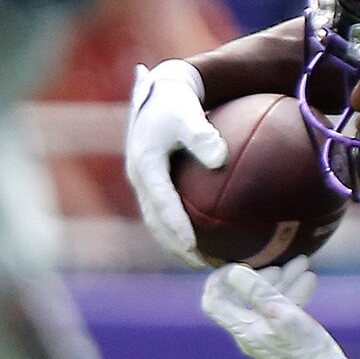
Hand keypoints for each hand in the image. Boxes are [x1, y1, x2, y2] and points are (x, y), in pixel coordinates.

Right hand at [128, 60, 228, 265]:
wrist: (161, 94)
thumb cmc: (178, 103)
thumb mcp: (188, 113)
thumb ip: (202, 135)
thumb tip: (220, 158)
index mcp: (146, 162)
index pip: (161, 200)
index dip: (175, 224)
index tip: (192, 245)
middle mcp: (139, 176)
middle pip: (155, 220)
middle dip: (175, 245)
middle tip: (200, 265)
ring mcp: (143, 183)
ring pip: (156, 222)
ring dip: (174, 245)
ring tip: (201, 264)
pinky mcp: (151, 186)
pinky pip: (162, 215)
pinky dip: (177, 233)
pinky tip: (202, 245)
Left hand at [201, 259, 359, 358]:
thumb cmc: (304, 346)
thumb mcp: (280, 312)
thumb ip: (256, 291)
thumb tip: (234, 271)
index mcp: (242, 328)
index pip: (213, 301)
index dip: (219, 280)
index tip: (237, 266)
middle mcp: (248, 332)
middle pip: (242, 297)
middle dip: (261, 275)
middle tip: (280, 266)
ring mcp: (264, 334)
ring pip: (266, 301)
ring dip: (282, 282)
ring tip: (302, 265)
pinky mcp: (281, 337)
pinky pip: (280, 311)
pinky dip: (291, 294)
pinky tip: (307, 281)